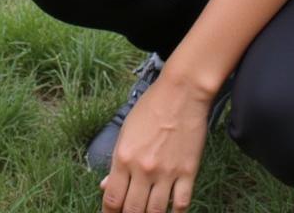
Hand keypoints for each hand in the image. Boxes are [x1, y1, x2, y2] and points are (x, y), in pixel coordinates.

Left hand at [100, 76, 210, 212]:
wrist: (182, 92)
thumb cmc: (151, 106)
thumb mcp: (126, 130)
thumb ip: (116, 161)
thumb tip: (105, 185)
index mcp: (124, 157)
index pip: (112, 199)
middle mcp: (143, 169)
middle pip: (132, 210)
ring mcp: (167, 173)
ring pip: (155, 212)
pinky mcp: (188, 172)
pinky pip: (181, 204)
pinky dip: (174, 212)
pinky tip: (170, 210)